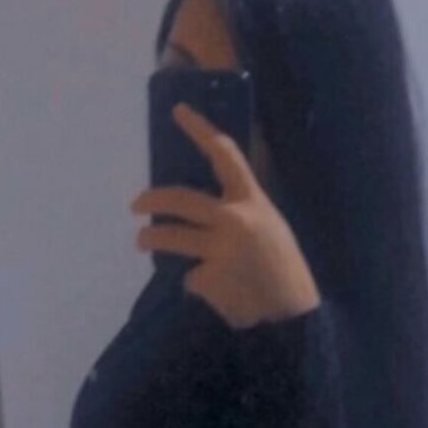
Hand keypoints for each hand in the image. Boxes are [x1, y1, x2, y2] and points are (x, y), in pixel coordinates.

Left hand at [131, 103, 320, 329]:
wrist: (291, 316)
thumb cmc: (283, 269)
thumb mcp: (271, 227)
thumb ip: (242, 211)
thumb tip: (202, 206)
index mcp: (253, 202)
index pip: (224, 154)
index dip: (199, 129)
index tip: (178, 111)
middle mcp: (233, 220)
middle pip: (180, 199)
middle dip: (151, 199)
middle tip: (136, 204)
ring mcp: (218, 251)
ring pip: (170, 237)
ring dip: (150, 238)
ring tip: (142, 241)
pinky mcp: (207, 279)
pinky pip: (189, 275)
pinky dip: (196, 282)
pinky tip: (215, 292)